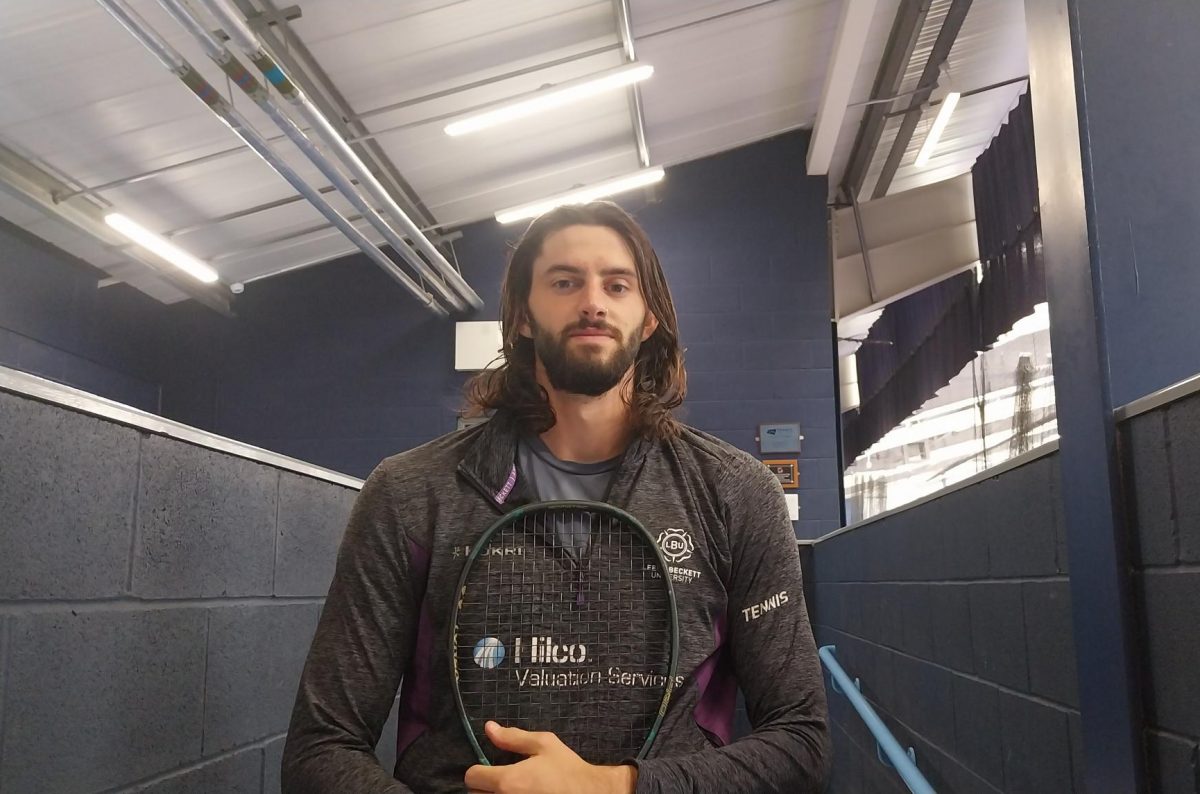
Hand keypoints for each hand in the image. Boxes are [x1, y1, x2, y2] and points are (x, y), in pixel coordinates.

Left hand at [464, 721, 637, 793]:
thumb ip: (513, 737)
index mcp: (508, 781)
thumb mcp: (544, 745)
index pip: (472, 777)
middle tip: (502, 782)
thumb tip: (489, 728)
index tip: (490, 769)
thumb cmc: (567, 770)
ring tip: (511, 791)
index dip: (479, 770)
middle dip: (485, 787)